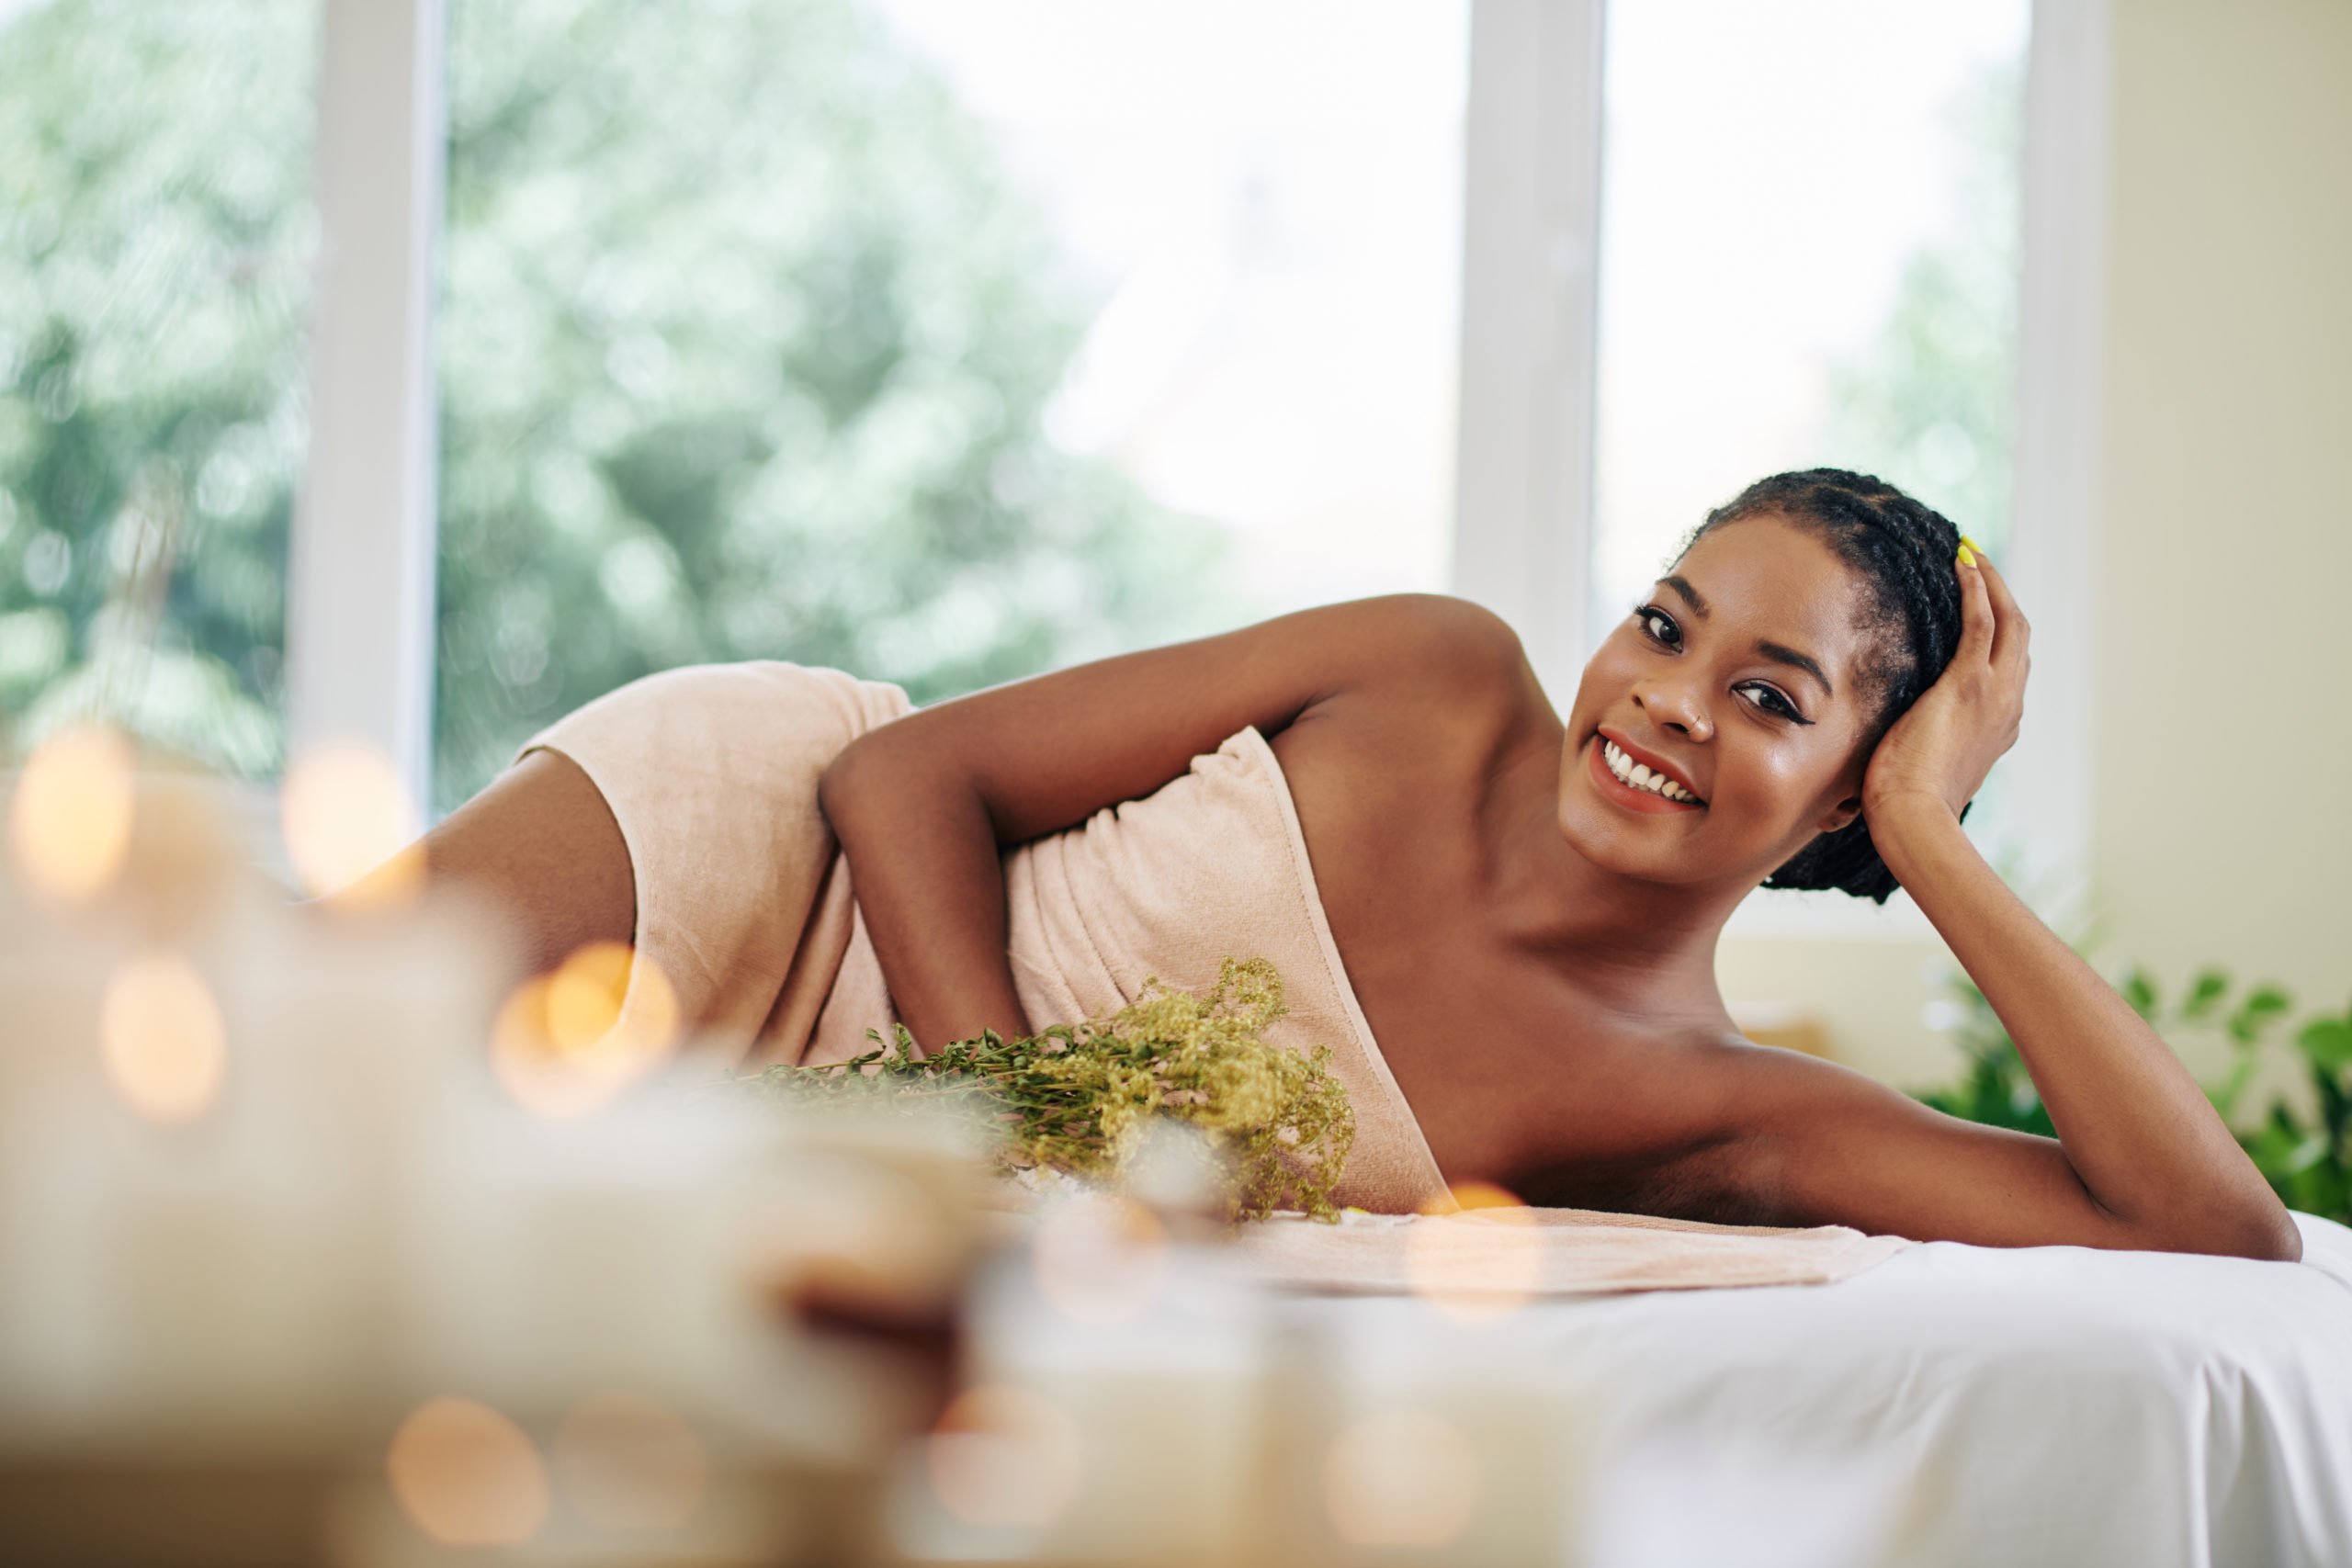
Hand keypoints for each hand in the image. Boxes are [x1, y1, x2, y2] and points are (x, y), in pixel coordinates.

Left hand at [1862, 542, 2028, 829]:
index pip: (2008, 665)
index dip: (1999, 630)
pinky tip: (1963, 564)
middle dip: (2002, 594)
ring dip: (1991, 582)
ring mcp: (1994, 694)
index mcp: (1999, 725)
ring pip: (2008, 621)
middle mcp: (2008, 705)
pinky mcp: (1969, 685)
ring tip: (1970, 552)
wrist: (1914, 820)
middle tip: (1978, 561)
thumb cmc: (1907, 805)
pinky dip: (1977, 589)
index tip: (1981, 603)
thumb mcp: (1924, 766)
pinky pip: (1981, 623)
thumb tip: (1895, 738)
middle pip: (2018, 634)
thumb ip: (1924, 743)